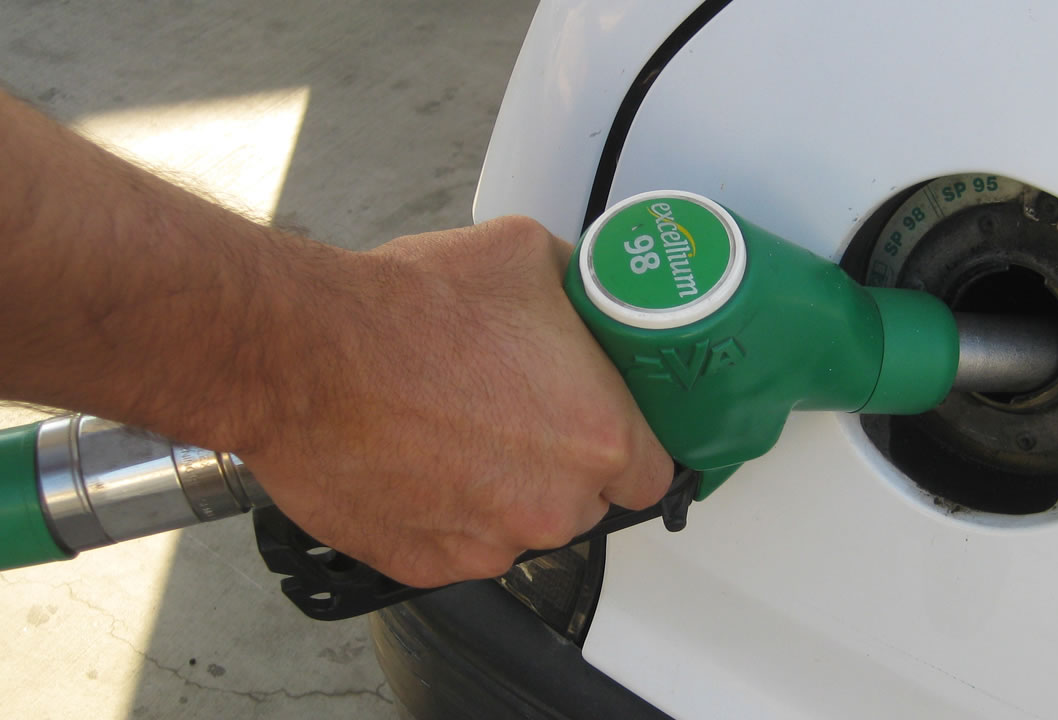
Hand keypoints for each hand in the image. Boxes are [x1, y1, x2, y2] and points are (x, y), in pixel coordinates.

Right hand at [239, 216, 672, 587]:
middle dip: (564, 464)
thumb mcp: (524, 254)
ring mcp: (489, 543)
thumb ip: (579, 291)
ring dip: (505, 490)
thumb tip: (590, 296)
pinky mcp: (428, 563)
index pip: (656, 473)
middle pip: (588, 501)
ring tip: (457, 429)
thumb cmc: (405, 309)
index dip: (632, 446)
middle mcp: (553, 505)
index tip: (608, 426)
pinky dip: (448, 512)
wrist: (300, 353)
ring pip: (523, 526)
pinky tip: (419, 459)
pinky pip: (461, 545)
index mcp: (598, 436)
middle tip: (519, 412)